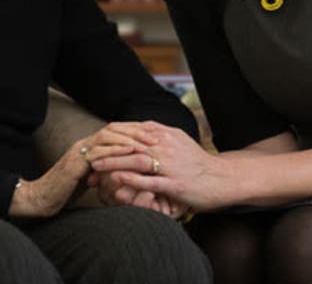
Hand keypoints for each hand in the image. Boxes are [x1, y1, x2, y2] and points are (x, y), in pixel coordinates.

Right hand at [8, 122, 155, 217]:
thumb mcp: (90, 180)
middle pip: (113, 128)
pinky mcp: (74, 163)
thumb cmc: (65, 193)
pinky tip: (129, 151)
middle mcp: (84, 144)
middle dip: (136, 130)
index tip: (155, 135)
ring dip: (129, 137)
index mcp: (89, 146)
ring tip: (147, 143)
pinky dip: (115, 150)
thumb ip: (105, 171)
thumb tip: (127, 172)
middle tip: (155, 136)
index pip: (115, 131)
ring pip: (106, 135)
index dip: (135, 131)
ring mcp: (78, 151)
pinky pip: (97, 152)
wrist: (41, 200)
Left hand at [89, 121, 224, 211]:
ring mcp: (172, 166)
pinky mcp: (176, 184)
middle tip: (88, 158)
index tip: (95, 145)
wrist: (223, 179)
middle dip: (107, 151)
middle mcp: (167, 147)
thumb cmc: (198, 162)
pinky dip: (132, 179)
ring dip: (114, 163)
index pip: (133, 133)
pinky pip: (151, 181)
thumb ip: (159, 132)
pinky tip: (118, 179)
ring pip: (137, 161)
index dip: (112, 138)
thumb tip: (139, 127)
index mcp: (166, 135)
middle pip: (130, 145)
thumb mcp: (179, 140)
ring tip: (95, 166)